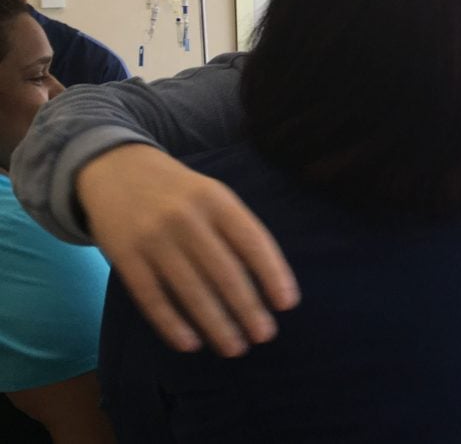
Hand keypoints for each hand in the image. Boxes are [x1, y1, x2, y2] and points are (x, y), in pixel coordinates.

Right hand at [76, 143, 299, 356]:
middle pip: (224, 271)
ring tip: (235, 347)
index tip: (287, 304)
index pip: (252, 240)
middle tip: (264, 335)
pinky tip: (191, 343)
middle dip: (247, 308)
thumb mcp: (213, 196)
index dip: (272, 273)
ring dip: (216, 324)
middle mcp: (186, 218)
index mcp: (216, 200)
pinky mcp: (124, 257)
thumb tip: (267, 283)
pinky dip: (172, 324)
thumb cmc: (180, 193)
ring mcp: (153, 238)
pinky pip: (152, 298)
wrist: (117, 170)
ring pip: (190, 290)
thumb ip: (236, 231)